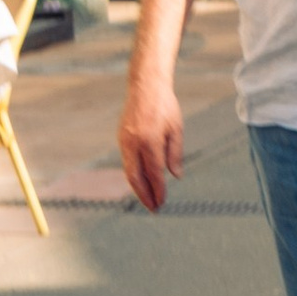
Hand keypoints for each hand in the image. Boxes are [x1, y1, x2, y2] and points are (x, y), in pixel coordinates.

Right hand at [119, 75, 185, 213]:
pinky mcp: (120, 138)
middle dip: (144, 195)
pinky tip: (142, 182)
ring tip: (148, 200)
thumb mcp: (176, 129)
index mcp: (149, 140)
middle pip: (135, 177)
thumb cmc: (165, 106)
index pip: (154, 173)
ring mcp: (124, 140)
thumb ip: (175, 154)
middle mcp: (133, 143)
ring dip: (138, 187)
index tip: (162, 202)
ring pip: (128, 171)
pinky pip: (126, 161)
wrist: (145, 86)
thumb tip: (175, 177)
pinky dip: (134, 175)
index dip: (158, 190)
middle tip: (154, 209)